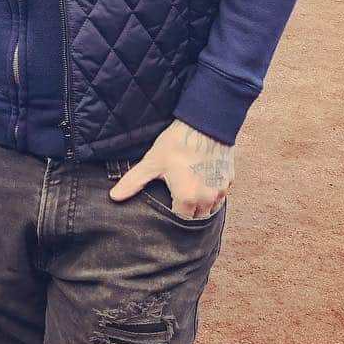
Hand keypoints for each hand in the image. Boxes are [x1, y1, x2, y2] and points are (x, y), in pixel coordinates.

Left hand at [109, 119, 233, 218]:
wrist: (206, 122)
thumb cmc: (178, 143)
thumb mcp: (152, 162)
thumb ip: (133, 182)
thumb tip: (114, 196)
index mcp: (187, 199)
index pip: (180, 221)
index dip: (172, 215)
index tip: (167, 207)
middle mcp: (207, 199)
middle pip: (197, 217)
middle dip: (187, 213)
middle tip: (177, 201)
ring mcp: (221, 190)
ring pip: (211, 208)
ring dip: (202, 205)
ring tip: (190, 193)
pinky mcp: (229, 179)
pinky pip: (221, 194)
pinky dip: (213, 192)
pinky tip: (203, 181)